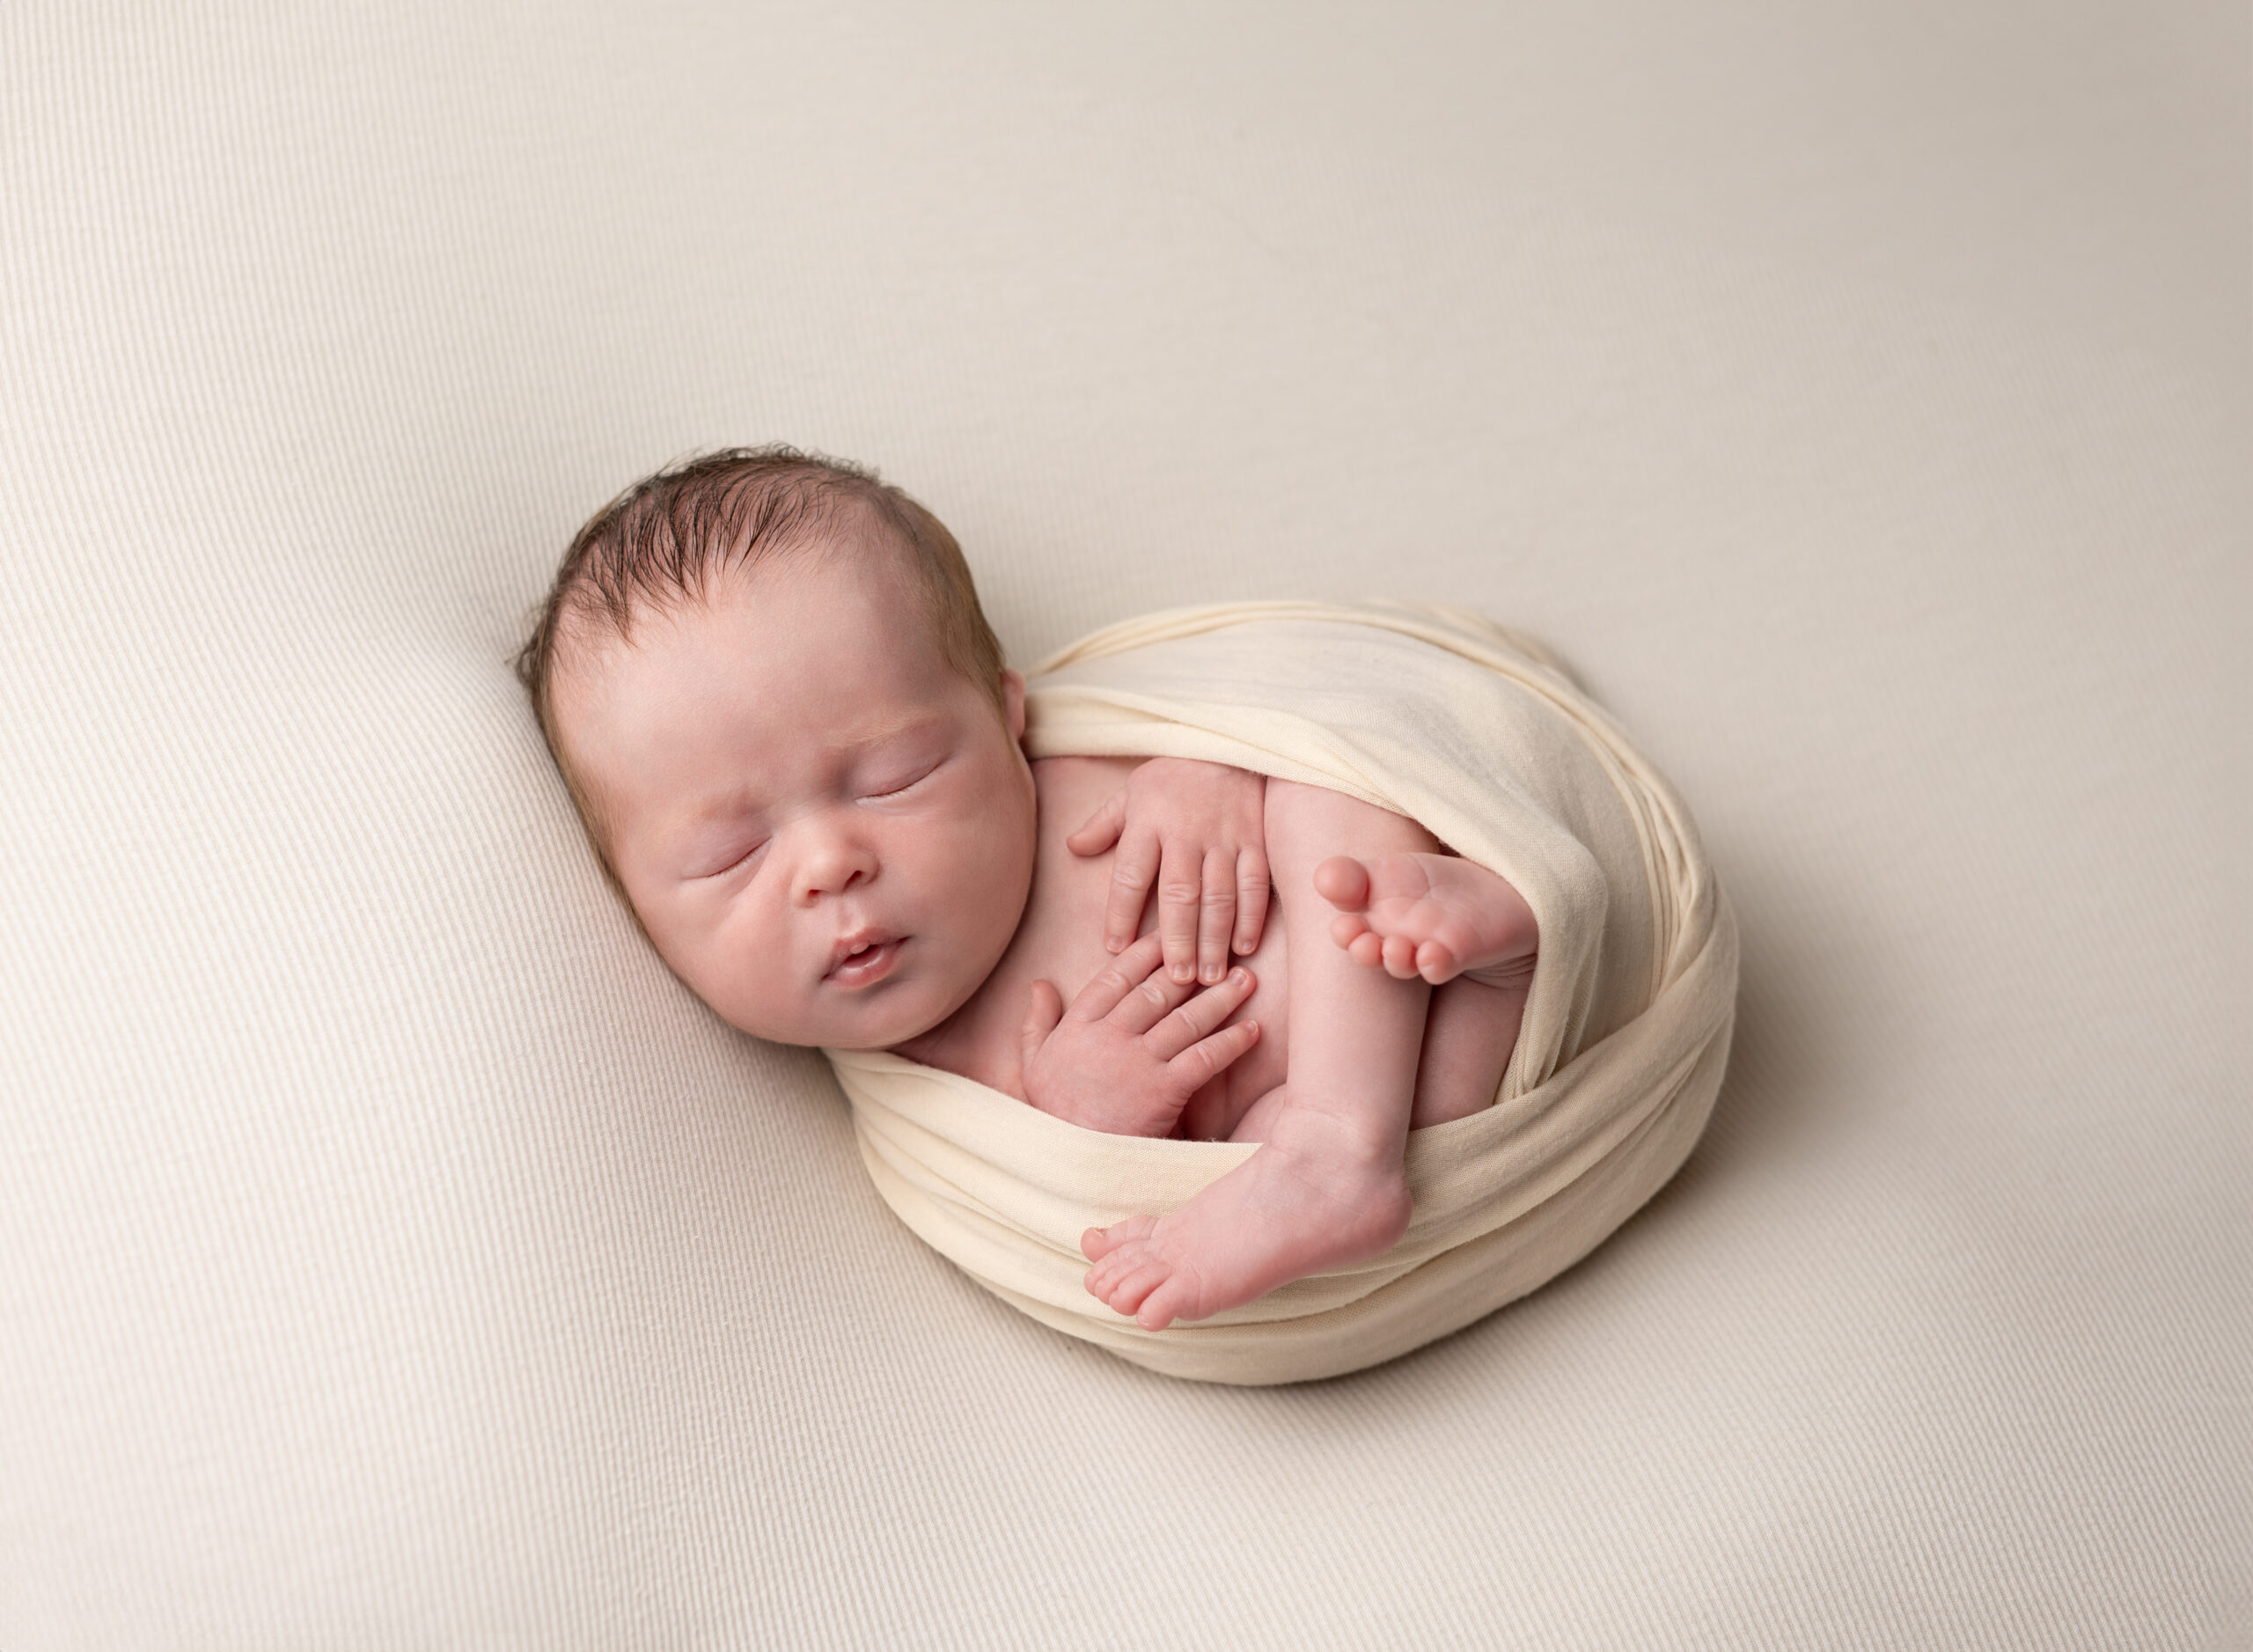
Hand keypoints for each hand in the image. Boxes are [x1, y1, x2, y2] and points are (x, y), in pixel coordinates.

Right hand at [1019, 933, 1260, 1137]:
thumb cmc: (1053, 1117)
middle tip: (1223, 949)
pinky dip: (1230, 1042)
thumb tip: (1039, 984)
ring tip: (1246, 979)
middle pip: (1157, 990)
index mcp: (1077, 1026)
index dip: (1145, 953)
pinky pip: (1203, 1058)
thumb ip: (1036, 1023)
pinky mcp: (1162, 1091)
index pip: (1116, 976)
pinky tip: (1252, 1031)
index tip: (1169, 935)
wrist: (1069, 1167)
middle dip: (1192, 967)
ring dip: (1220, 997)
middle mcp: (1107, 1037)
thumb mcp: (1031, 1066)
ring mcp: (1136, 1062)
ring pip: (1184, 1018)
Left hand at [1065, 758, 1269, 984]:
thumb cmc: (1174, 774)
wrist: (1229, 742)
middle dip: (1177, 939)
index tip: (1115, 948)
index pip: (1130, 875)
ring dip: (1215, 939)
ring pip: (1219, 895)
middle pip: (1180, 894)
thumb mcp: (1132, 792)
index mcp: (1148, 823)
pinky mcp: (1256, 840)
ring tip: (1209, 976)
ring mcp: (1225, 838)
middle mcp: (1186, 833)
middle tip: (1176, 978)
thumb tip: (1074, 848)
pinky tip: (1244, 947)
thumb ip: (1104, 824)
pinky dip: (1252, 916)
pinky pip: (1255, 883)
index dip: (1121, 913)